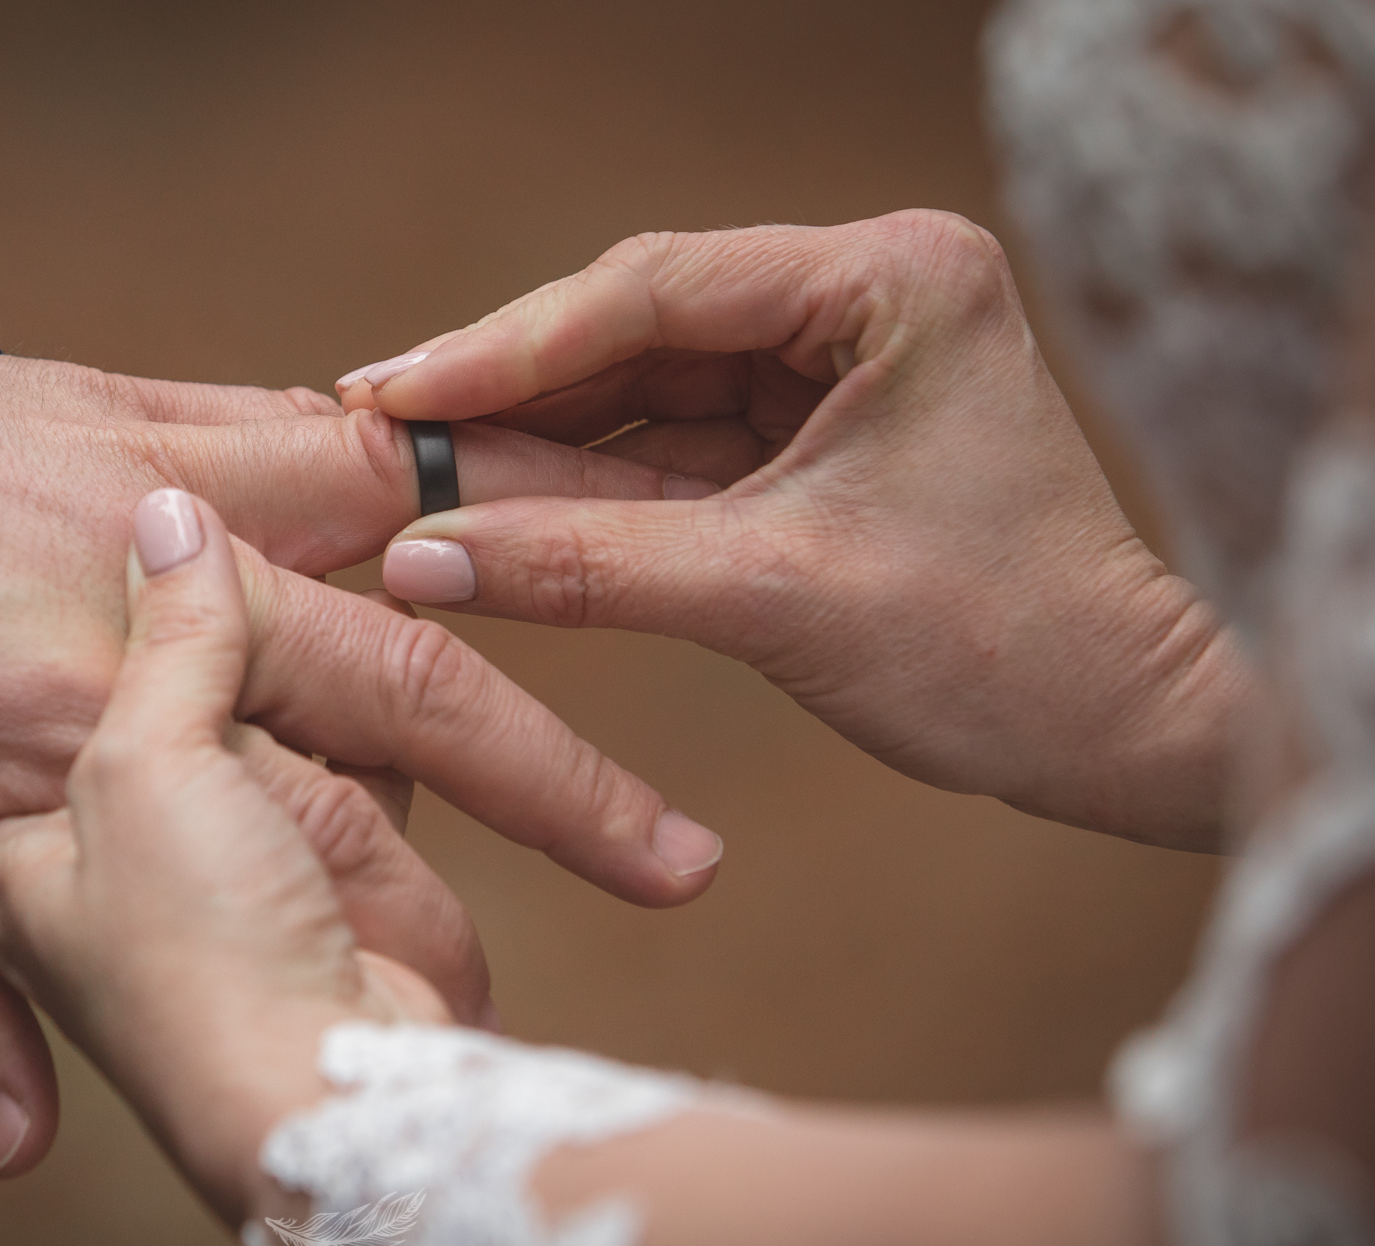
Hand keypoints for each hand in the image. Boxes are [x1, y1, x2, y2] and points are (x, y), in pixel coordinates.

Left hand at [0, 312, 721, 1178]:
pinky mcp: (145, 411)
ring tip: (652, 668)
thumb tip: (13, 1159)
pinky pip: (313, 434)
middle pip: (408, 694)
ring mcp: (156, 495)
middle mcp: (147, 619)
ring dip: (521, 623)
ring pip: (397, 557)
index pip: (320, 830)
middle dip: (556, 788)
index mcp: (78, 738)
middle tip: (683, 867)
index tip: (528, 1010)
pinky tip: (496, 485)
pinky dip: (411, 473)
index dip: (429, 930)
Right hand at [343, 211, 1256, 851]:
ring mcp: (838, 359)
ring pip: (643, 384)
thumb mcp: (769, 595)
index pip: (657, 292)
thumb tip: (416, 556)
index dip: (508, 347)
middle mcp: (863, 294)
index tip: (391, 389)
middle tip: (372, 419)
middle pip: (638, 326)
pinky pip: (671, 442)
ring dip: (534, 434)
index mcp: (890, 279)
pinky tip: (489, 498)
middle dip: (507, 384)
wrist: (1110, 728)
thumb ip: (582, 564)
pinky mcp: (815, 428)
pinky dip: (586, 478)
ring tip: (407, 464)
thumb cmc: (994, 649)